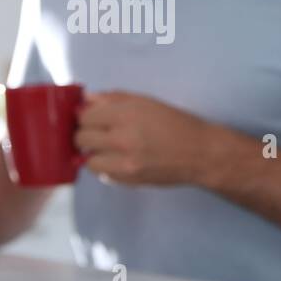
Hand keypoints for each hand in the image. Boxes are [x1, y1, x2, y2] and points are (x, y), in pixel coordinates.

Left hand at [74, 91, 212, 186]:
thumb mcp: (146, 102)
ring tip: (106, 148)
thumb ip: (113, 99)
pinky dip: (106, 167)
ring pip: (88, 160)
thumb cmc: (175, 123)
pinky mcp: (128, 180)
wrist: (199, 153)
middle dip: (85, 134)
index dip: (86, 116)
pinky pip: (103, 175)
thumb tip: (86, 101)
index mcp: (126, 114)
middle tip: (97, 132)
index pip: (85, 116)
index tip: (92, 117)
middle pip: (81, 138)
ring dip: (93, 154)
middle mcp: (122, 139)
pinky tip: (119, 160)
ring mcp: (124, 163)